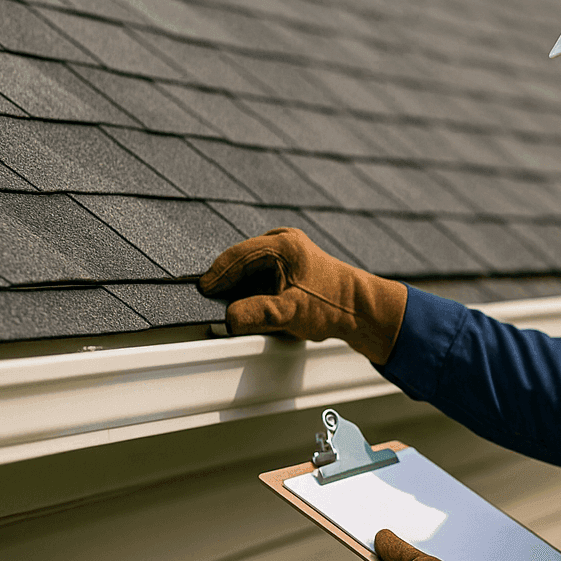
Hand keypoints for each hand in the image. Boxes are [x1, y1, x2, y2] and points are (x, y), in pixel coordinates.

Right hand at [198, 228, 407, 363]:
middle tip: (209, 302)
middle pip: (240, 261)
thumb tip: (227, 319)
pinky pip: (259, 274)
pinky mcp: (288, 264)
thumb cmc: (331, 306)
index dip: (216, 276)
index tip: (200, 291)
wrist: (360, 310)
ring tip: (231, 306)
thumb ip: (257, 315)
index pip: (236, 256)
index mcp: (282, 244)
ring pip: (249, 269)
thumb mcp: (290, 313)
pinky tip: (250, 305)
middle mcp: (283, 242)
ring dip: (239, 287)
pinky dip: (251, 288)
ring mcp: (286, 251)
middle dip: (227, 282)